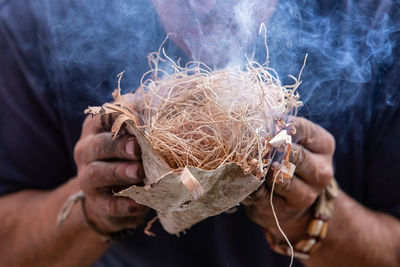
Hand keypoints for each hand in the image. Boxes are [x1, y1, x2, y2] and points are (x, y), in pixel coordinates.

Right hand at [74, 111, 147, 232]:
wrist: (111, 196)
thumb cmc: (126, 156)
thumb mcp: (129, 134)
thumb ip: (137, 117)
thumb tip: (146, 95)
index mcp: (95, 129)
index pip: (103, 118)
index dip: (120, 118)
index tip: (137, 120)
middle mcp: (86, 151)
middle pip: (99, 145)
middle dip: (118, 145)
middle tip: (137, 147)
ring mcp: (88, 178)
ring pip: (98, 173)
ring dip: (119, 172)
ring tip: (138, 172)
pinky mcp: (98, 203)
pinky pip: (109, 204)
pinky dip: (124, 203)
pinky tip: (139, 202)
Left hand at [246, 117, 334, 240]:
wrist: (294, 203)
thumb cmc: (290, 161)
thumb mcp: (296, 141)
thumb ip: (282, 129)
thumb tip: (261, 115)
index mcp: (324, 147)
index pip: (305, 130)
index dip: (283, 125)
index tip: (268, 121)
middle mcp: (321, 172)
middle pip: (297, 155)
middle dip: (274, 146)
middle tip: (257, 139)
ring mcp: (304, 195)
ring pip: (282, 178)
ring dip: (262, 167)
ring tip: (250, 158)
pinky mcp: (281, 210)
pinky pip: (263, 195)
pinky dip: (250, 184)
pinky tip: (243, 176)